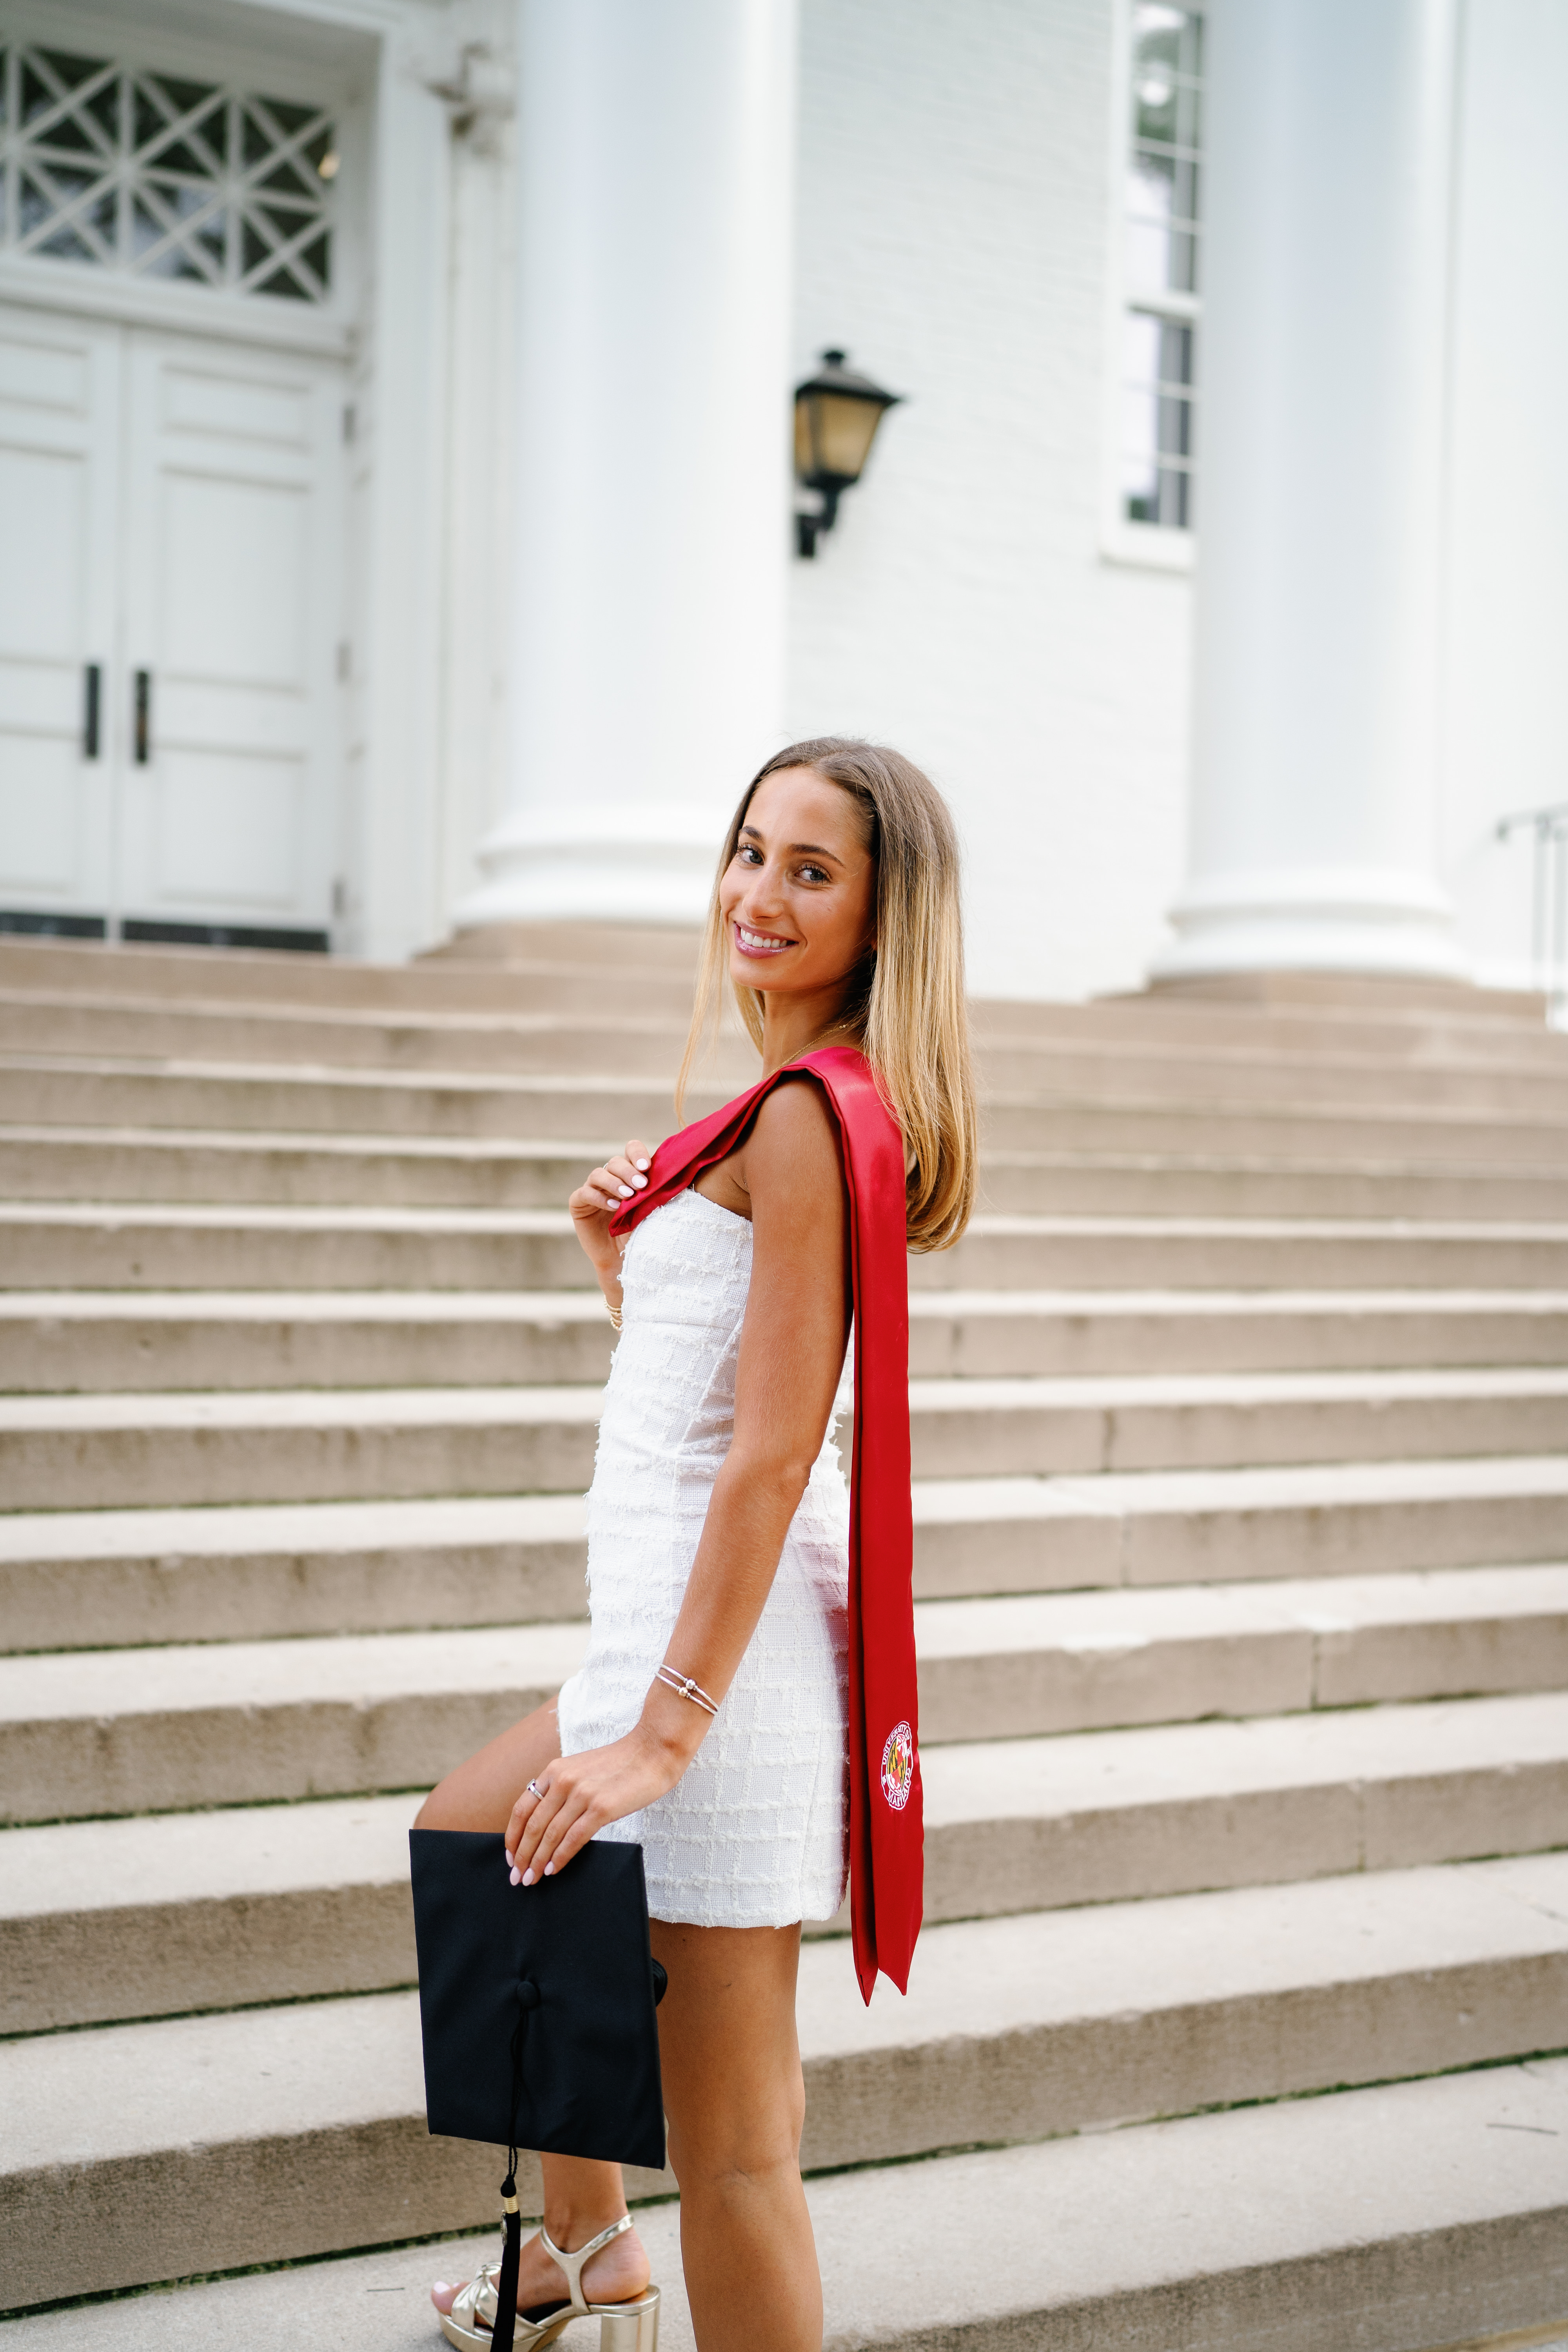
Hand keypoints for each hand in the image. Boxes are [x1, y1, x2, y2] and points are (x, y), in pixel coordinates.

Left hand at [503, 1717, 690, 1883]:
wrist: (654, 1750)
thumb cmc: (621, 1763)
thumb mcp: (582, 1769)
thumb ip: (563, 1789)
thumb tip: (547, 1823)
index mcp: (555, 1770)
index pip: (522, 1808)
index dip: (513, 1836)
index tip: (510, 1856)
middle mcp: (564, 1780)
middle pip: (533, 1826)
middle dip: (522, 1856)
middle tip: (517, 1877)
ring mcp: (582, 1794)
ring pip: (550, 1835)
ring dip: (537, 1861)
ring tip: (531, 1879)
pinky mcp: (602, 1807)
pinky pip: (574, 1839)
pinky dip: (560, 1857)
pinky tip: (553, 1870)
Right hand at [568, 1137, 651, 1282]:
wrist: (625, 1259)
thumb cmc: (641, 1233)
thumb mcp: (652, 1209)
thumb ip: (656, 1190)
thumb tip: (672, 1173)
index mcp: (629, 1173)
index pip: (630, 1150)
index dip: (637, 1153)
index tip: (647, 1167)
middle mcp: (610, 1178)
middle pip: (615, 1162)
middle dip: (629, 1171)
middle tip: (641, 1185)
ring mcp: (592, 1189)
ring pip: (599, 1174)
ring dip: (614, 1183)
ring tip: (628, 1196)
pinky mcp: (578, 1203)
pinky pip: (585, 1193)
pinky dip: (599, 1197)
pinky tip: (613, 1206)